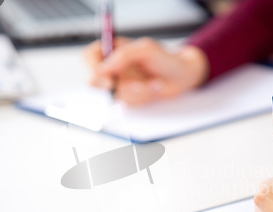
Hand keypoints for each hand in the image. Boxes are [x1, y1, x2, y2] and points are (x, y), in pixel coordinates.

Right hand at [84, 37, 208, 105]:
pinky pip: (128, 102)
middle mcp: (113, 67)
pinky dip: (144, 97)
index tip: (109, 80)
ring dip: (137, 91)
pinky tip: (155, 89)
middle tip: (138, 87)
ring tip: (154, 83)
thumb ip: (123, 56)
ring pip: (115, 94)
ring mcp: (120, 83)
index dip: (94, 69)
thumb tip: (103, 69)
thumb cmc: (165, 58)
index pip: (90, 57)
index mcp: (112, 49)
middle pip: (96, 81)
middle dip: (118, 87)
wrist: (182, 76)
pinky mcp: (129, 96)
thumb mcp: (145, 49)